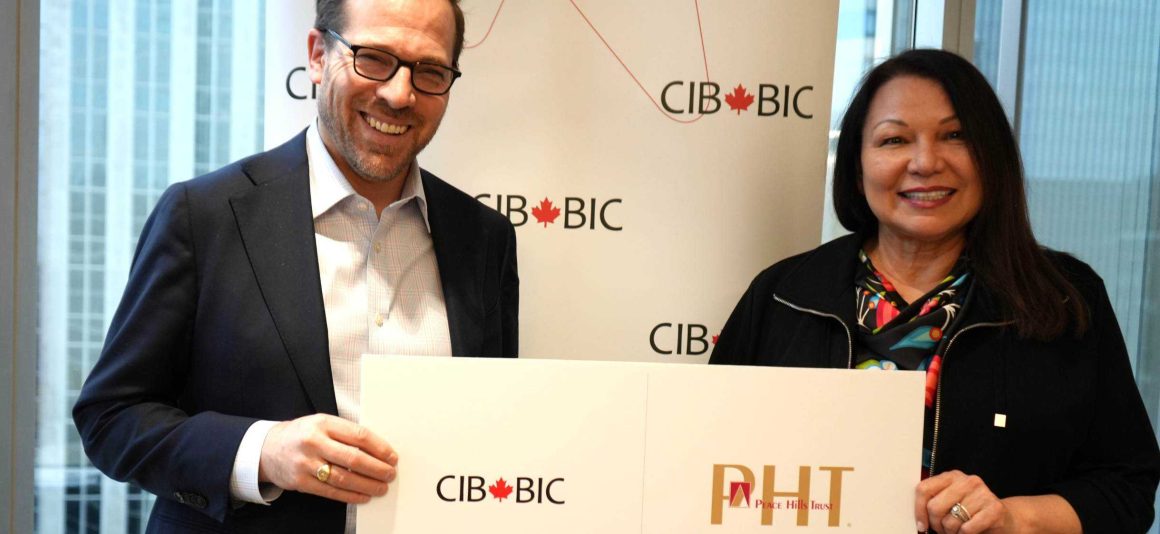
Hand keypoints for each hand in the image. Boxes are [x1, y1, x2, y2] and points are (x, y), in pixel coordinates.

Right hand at [259, 414, 397, 503]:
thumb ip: (345, 433)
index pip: (359, 435)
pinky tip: (363, 496)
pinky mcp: (300, 482)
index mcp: (323, 423)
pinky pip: (331, 491)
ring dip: (367, 485)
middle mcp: (314, 442)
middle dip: (377, 469)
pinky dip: (350, 495)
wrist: (267, 448)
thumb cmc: (302, 435)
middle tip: (390, 474)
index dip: (379, 448)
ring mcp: (306, 463)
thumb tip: (377, 450)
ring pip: (343, 477)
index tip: (392, 457)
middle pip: (353, 458)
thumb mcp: (321, 423)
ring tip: (381, 487)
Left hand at [915, 470, 1012, 532]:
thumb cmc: (971, 512)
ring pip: (950, 521)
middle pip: (935, 507)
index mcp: (951, 476)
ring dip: (951, 532)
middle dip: (936, 525)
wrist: (1003, 518)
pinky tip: (969, 532)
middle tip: (943, 530)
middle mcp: (967, 481)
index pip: (924, 489)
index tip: (922, 525)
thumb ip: (935, 503)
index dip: (919, 511)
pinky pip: (967, 529)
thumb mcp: (951, 502)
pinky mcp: (994, 508)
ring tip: (957, 530)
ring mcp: (982, 493)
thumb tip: (919, 520)